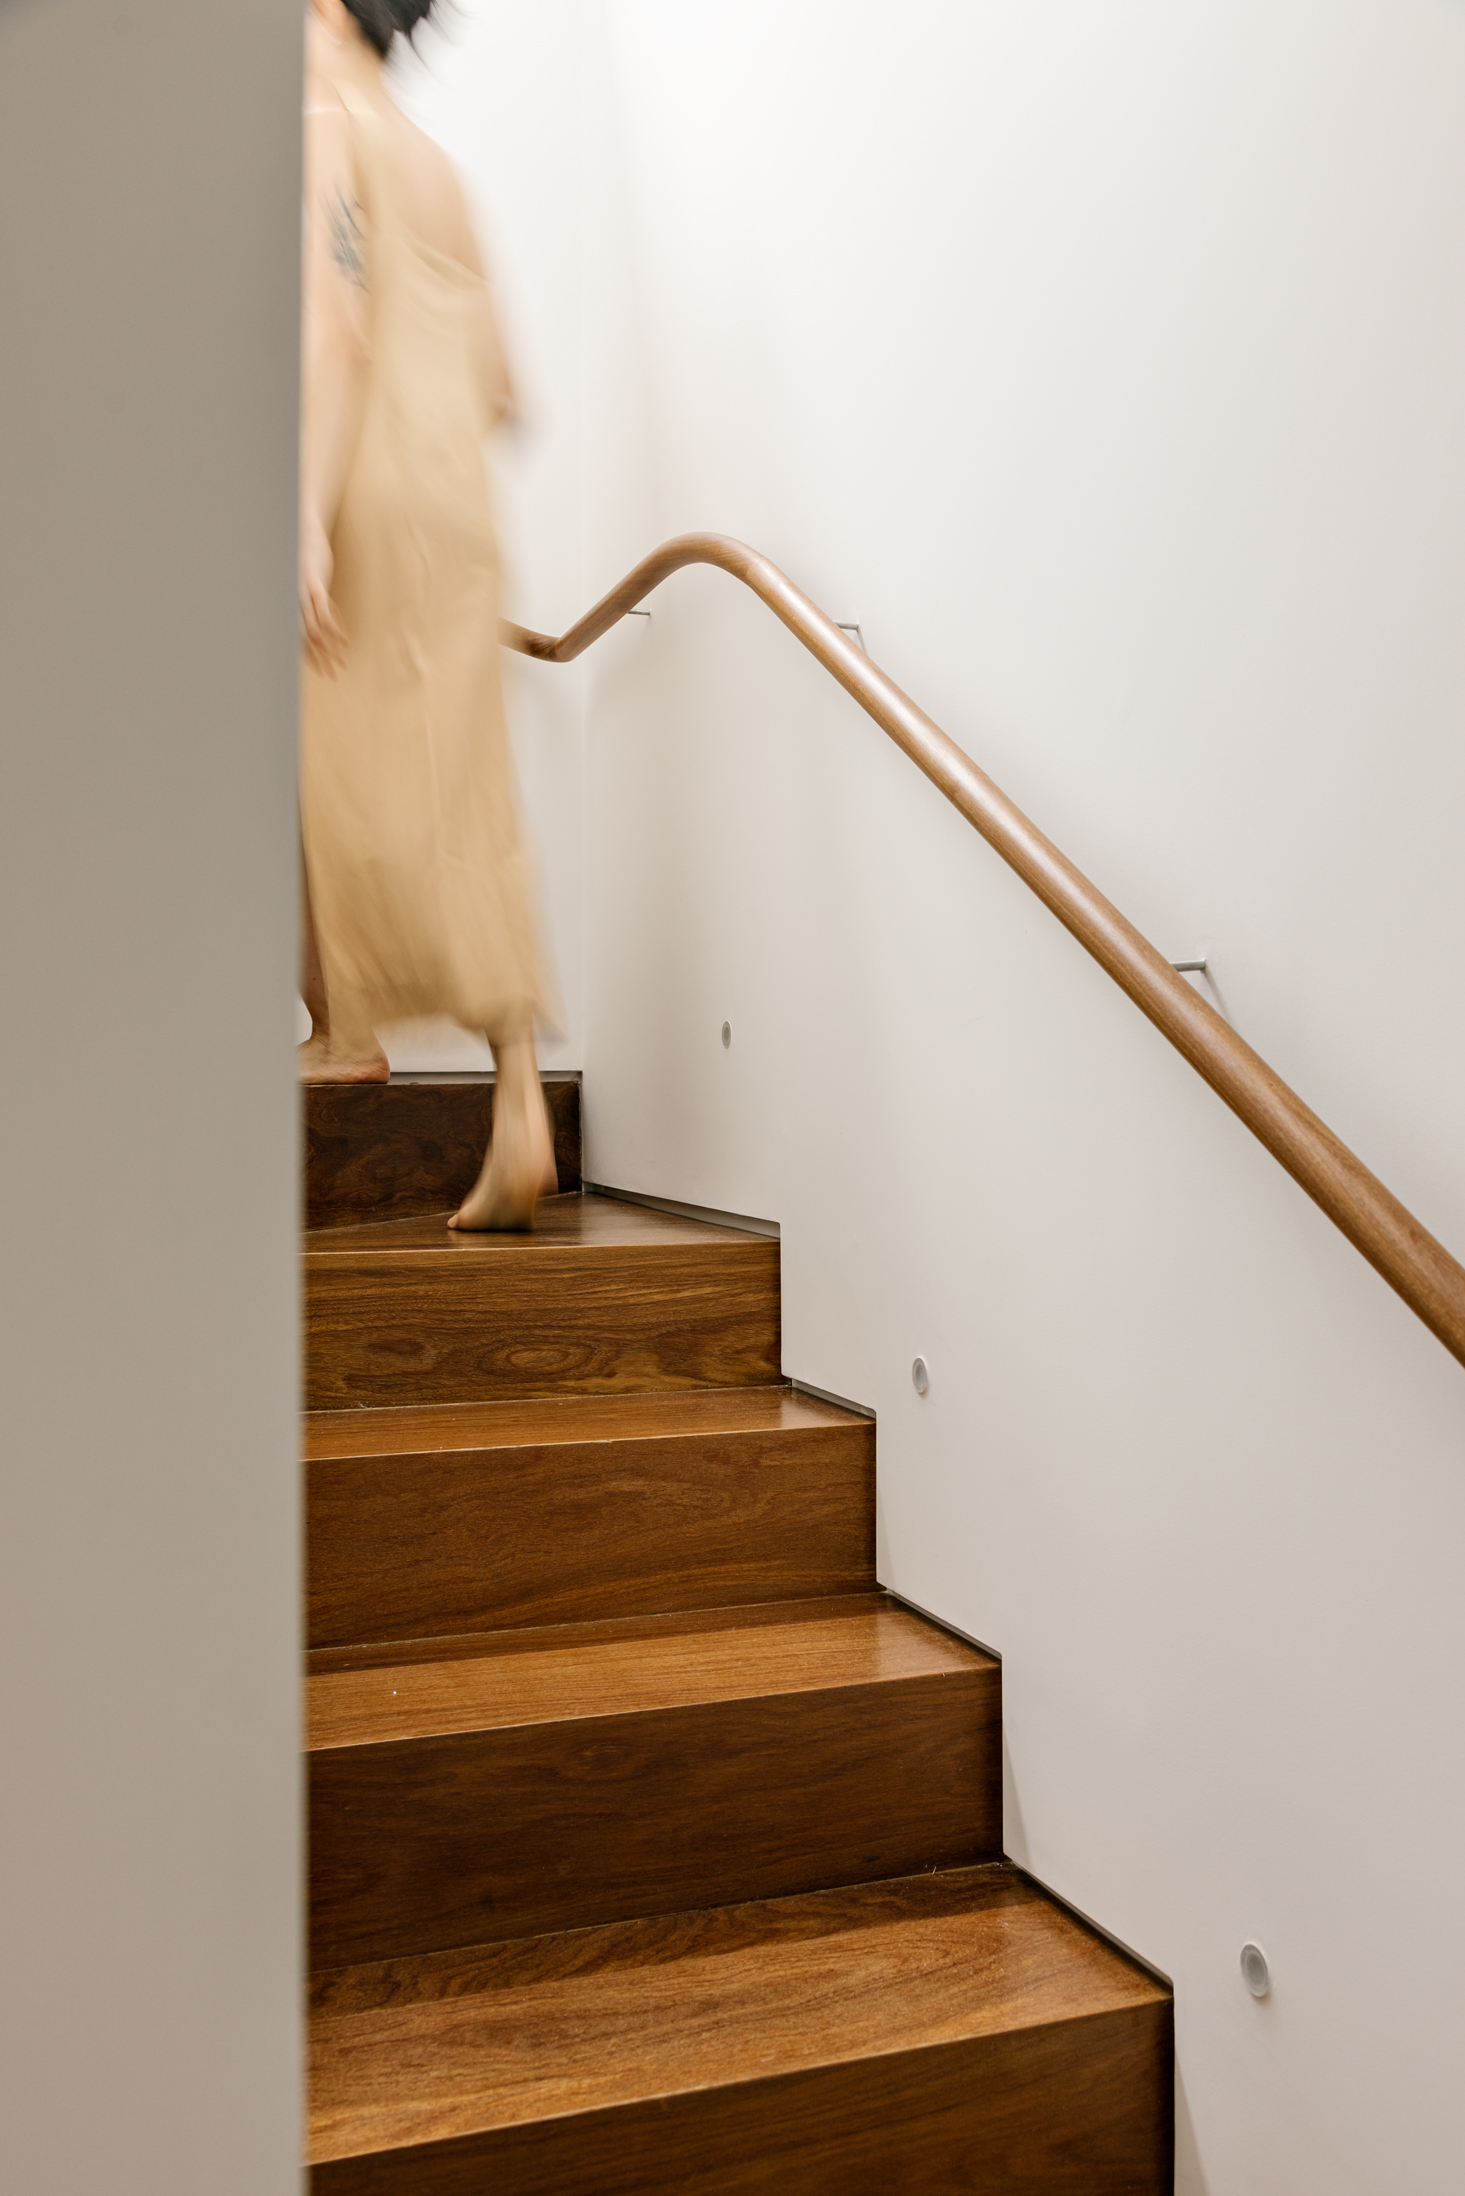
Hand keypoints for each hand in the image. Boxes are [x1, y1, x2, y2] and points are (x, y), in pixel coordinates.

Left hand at [301, 512, 346, 675]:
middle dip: (320, 660)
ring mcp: (301, 594)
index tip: (323, 672)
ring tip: (342, 663)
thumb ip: (319, 603)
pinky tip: (343, 641)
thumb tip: (327, 621)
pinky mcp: (312, 583)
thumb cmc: (305, 555)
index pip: (298, 639)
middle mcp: (292, 602)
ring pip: (315, 630)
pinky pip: (323, 612)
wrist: (302, 527)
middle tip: (332, 677)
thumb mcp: (312, 583)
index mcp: (290, 604)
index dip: (311, 658)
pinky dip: (333, 629)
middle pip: (305, 640)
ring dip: (329, 649)